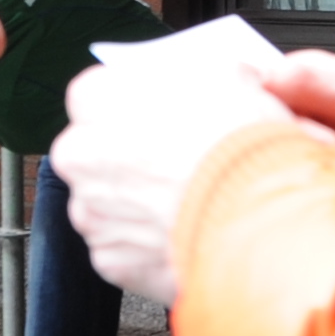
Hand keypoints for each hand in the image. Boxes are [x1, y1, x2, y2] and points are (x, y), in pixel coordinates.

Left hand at [49, 54, 303, 305]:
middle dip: (128, 159)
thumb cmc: (238, 141)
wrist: (255, 213)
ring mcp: (90, 211)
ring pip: (107, 204)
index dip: (134, 109)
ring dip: (136, 205)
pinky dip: (147, 246)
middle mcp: (78, 155)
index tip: (159, 118)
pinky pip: (123, 249)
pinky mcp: (109, 259)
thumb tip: (223, 79)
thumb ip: (200, 76)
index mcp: (96, 99)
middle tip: (175, 164)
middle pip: (95, 153)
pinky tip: (182, 235)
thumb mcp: (228, 76)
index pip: (96, 96)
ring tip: (185, 205)